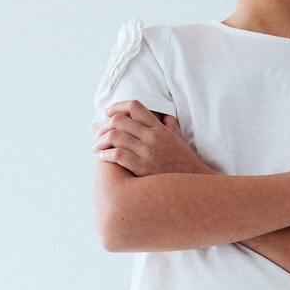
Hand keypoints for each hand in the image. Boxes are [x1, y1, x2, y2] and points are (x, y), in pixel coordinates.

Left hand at [91, 100, 215, 177]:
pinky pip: (117, 155)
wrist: (193, 182)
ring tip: (96, 146)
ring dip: (100, 141)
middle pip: (120, 120)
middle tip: (98, 132)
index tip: (108, 113)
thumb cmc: (183, 162)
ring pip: (115, 137)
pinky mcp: (142, 167)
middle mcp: (152, 137)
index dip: (117, 107)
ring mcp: (147, 152)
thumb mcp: (179, 138)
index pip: (134, 107)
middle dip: (104, 125)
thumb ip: (169, 124)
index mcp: (159, 128)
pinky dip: (105, 154)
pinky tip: (101, 157)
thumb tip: (162, 114)